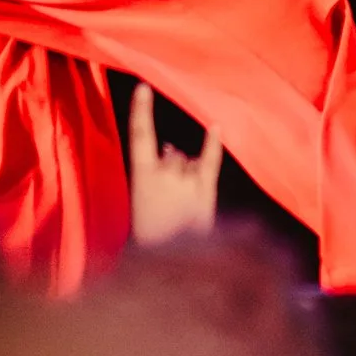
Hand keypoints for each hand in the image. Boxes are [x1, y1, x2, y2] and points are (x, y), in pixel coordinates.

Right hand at [128, 84, 223, 245]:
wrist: (169, 268)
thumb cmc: (149, 236)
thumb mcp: (140, 204)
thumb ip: (156, 173)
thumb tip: (172, 150)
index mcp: (141, 176)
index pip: (139, 135)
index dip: (141, 110)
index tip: (143, 87)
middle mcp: (166, 173)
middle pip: (172, 152)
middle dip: (171, 166)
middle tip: (166, 198)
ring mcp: (187, 182)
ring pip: (189, 161)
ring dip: (186, 173)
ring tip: (179, 206)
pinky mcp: (206, 192)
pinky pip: (210, 162)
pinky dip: (212, 144)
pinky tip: (216, 126)